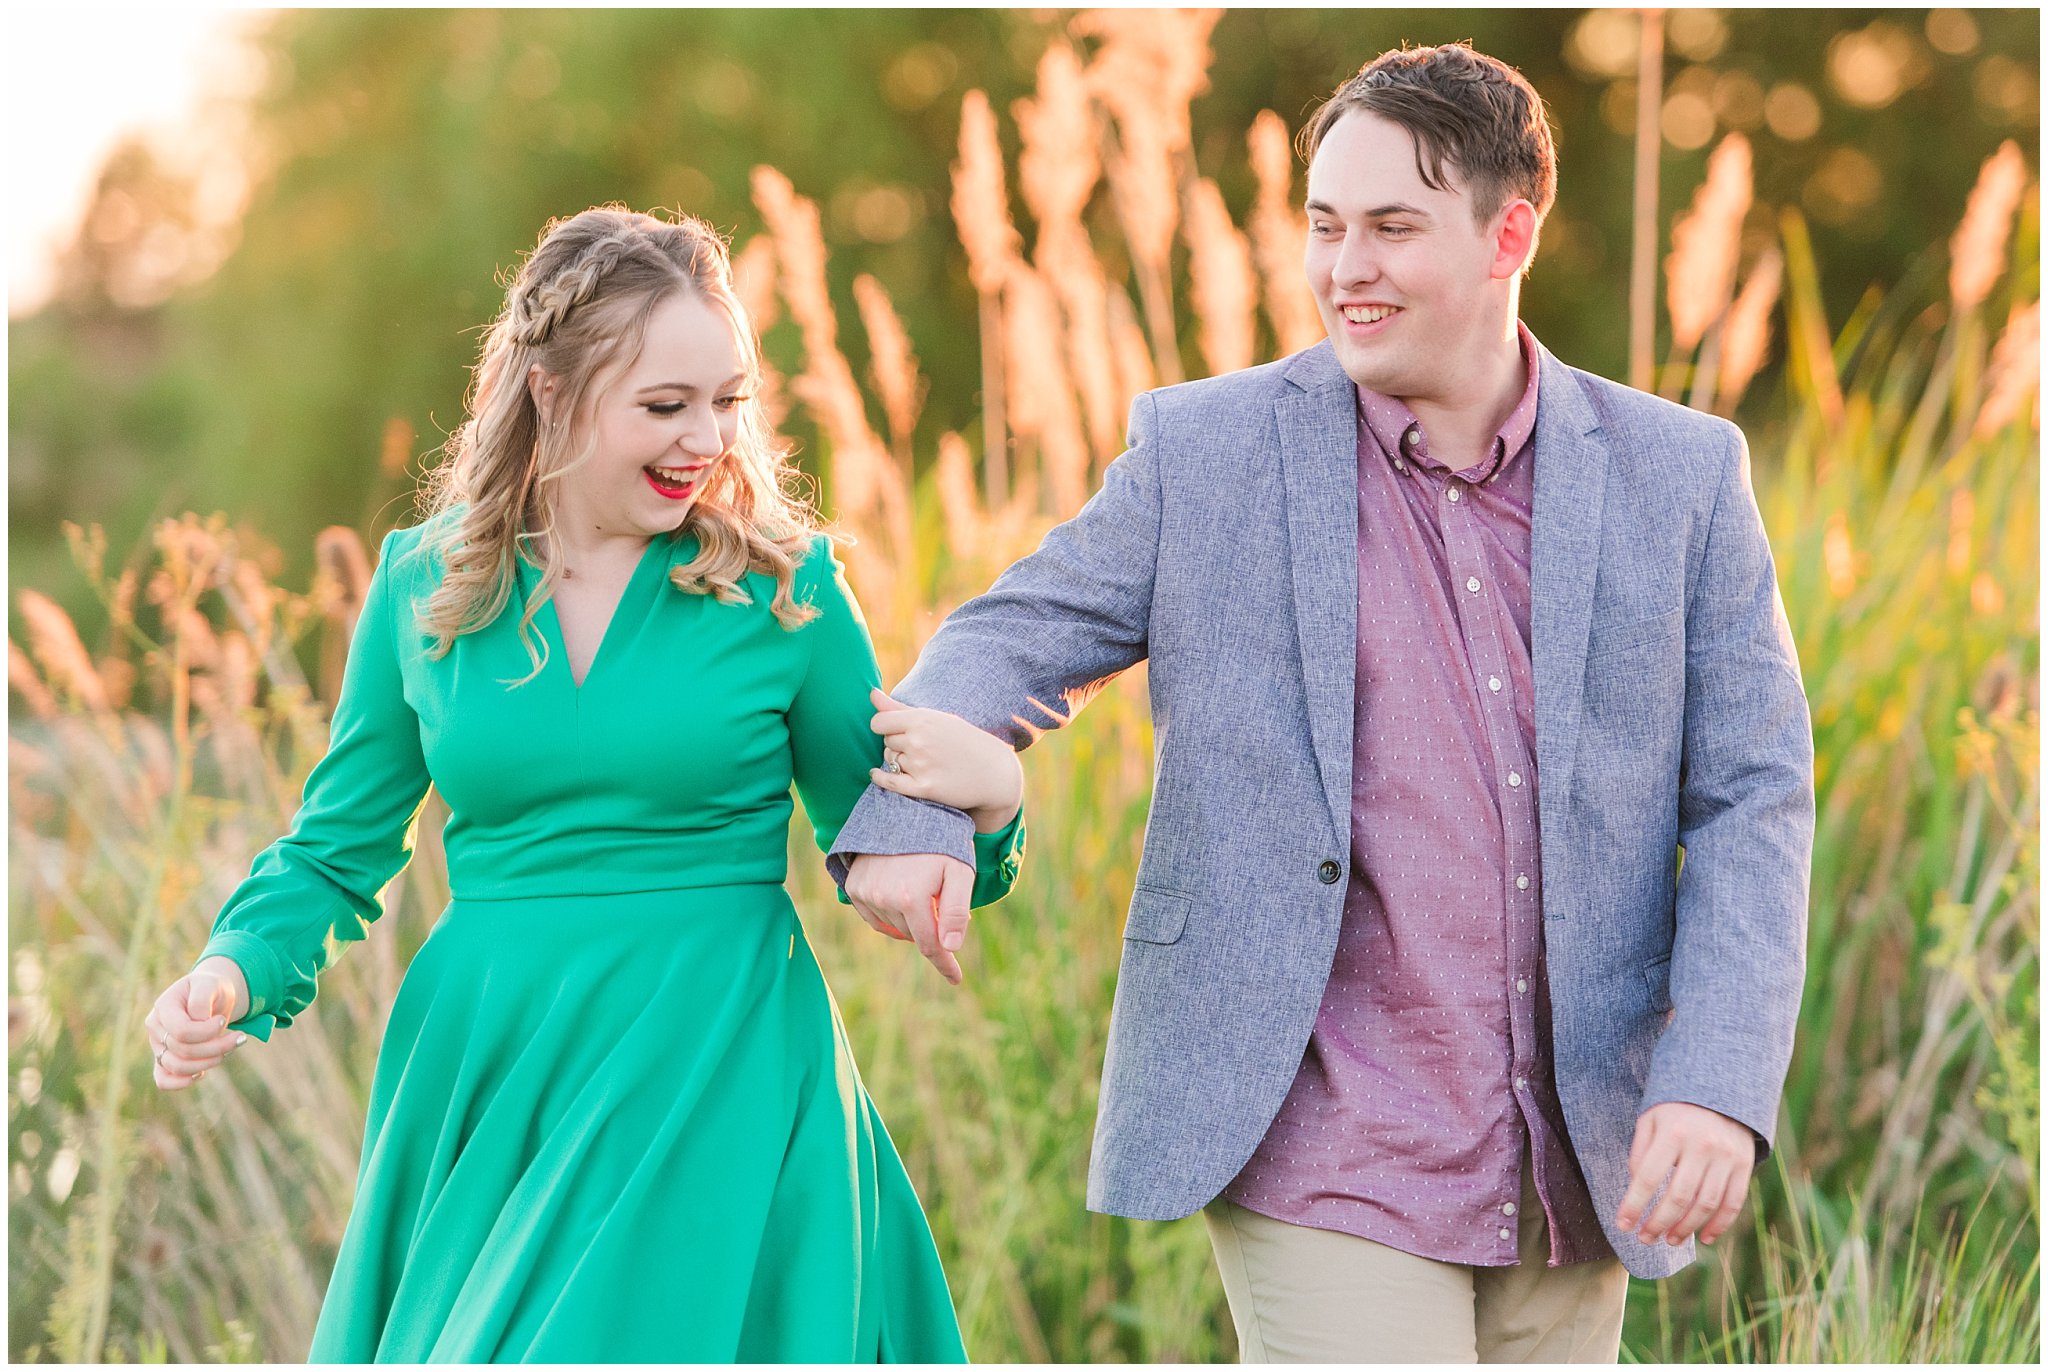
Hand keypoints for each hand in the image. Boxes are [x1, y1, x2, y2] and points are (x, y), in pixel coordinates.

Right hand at [145, 956, 249, 1090]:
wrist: (210, 995)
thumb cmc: (210, 988)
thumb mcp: (210, 984)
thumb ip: (201, 1001)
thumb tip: (199, 1024)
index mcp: (163, 1006)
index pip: (181, 1031)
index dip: (207, 1031)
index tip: (224, 1020)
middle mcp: (156, 1027)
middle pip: (183, 1050)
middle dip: (217, 1047)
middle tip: (240, 1037)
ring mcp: (157, 1045)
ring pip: (177, 1066)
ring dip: (208, 1062)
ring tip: (229, 1049)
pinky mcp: (163, 1058)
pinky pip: (163, 1080)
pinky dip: (181, 1082)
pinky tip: (201, 1074)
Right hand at [844, 851, 972, 984]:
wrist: (906, 808)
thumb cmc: (941, 840)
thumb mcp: (961, 872)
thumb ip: (956, 911)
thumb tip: (950, 947)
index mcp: (912, 898)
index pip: (931, 945)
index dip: (945, 964)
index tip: (956, 978)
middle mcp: (883, 898)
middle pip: (913, 935)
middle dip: (931, 927)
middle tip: (942, 900)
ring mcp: (865, 892)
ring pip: (894, 927)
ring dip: (910, 919)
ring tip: (921, 889)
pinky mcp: (854, 885)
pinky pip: (875, 916)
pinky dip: (890, 914)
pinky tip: (901, 895)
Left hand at [867, 690, 1021, 831]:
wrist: (994, 772)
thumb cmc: (963, 740)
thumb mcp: (936, 718)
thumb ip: (898, 708)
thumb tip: (871, 693)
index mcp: (922, 720)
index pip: (879, 722)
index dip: (883, 727)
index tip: (892, 731)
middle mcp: (919, 741)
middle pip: (886, 743)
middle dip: (897, 745)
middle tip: (920, 748)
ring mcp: (921, 765)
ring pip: (891, 761)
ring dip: (900, 762)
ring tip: (924, 762)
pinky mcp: (923, 788)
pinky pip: (889, 782)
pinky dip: (880, 778)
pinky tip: (877, 774)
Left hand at [1616, 1101, 1755, 1246]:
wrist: (1723, 1087)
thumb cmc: (1676, 1107)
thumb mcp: (1651, 1119)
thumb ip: (1640, 1152)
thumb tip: (1635, 1189)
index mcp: (1671, 1133)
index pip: (1647, 1178)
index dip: (1634, 1206)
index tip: (1623, 1226)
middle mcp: (1700, 1146)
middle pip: (1677, 1197)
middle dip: (1658, 1223)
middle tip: (1646, 1239)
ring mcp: (1725, 1157)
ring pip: (1705, 1204)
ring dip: (1686, 1229)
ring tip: (1669, 1240)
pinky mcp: (1744, 1165)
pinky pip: (1733, 1202)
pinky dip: (1719, 1225)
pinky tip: (1703, 1238)